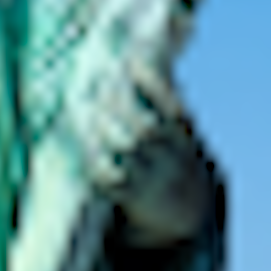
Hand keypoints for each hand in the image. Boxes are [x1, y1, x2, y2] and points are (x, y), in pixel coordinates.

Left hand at [89, 59, 216, 250]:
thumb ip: (163, 98)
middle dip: (118, 104)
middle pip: (145, 127)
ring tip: (84, 110)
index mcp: (184, 136)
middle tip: (97, 87)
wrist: (186, 216)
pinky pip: (110, 177)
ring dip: (103, 127)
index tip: (131, 61)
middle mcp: (171, 157)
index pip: (172, 106)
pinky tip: (84, 143)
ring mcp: (153, 178)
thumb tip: (143, 54)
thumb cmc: (173, 160)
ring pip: (127, 148)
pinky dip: (95, 159)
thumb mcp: (179, 133)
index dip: (152, 82)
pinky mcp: (133, 198)